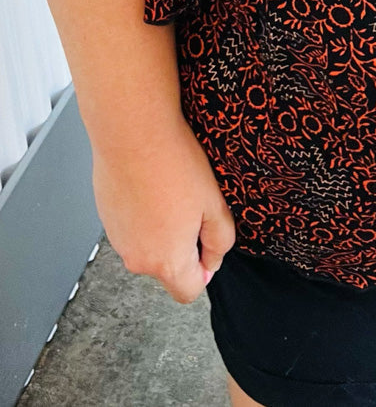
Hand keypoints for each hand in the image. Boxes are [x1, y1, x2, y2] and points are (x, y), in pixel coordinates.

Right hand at [91, 113, 235, 303]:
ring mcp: (117, 239)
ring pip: (148, 245)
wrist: (133, 133)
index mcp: (166, 261)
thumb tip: (212, 262)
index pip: (188, 292)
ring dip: (161, 228)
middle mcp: (137, 259)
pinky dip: (142, 213)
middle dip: (182, 245)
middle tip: (191, 206)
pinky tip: (151, 184)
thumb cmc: (174, 165)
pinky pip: (131, 226)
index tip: (207, 243)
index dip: (203, 271)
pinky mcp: (106, 218)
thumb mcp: (214, 205)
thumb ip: (219, 242)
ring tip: (170, 190)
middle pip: (167, 268)